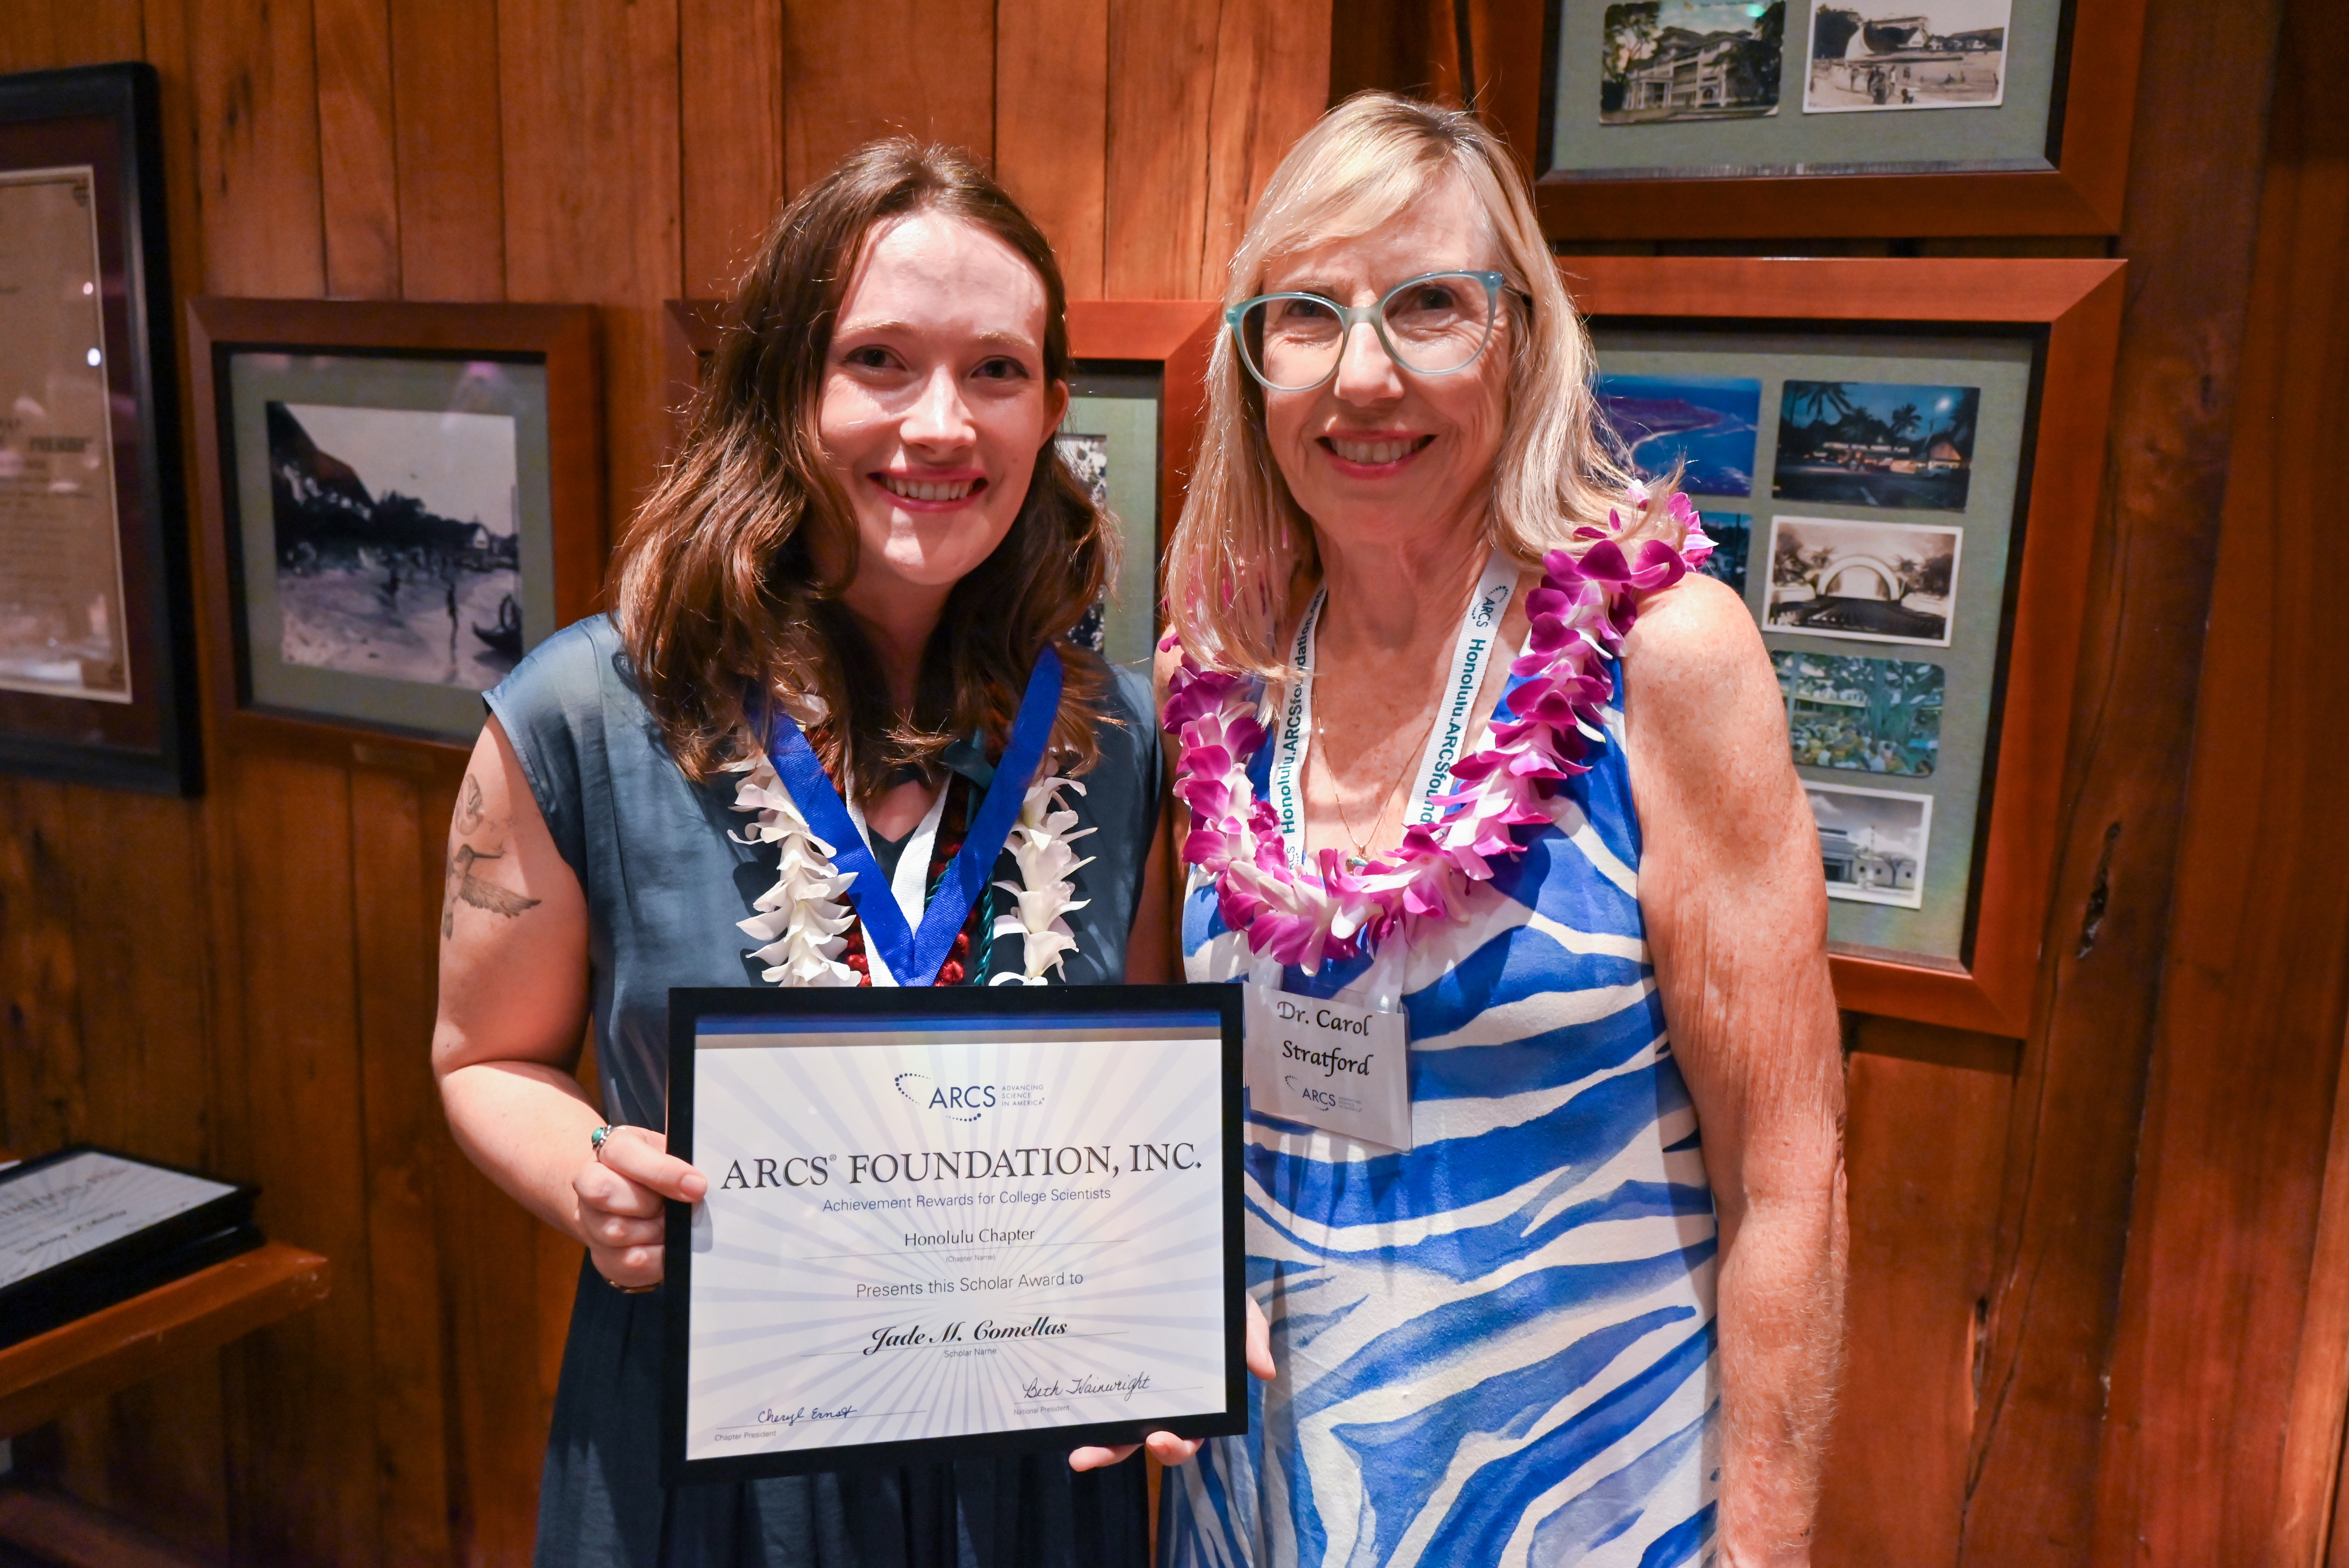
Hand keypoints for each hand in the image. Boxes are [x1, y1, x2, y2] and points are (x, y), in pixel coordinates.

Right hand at [572, 1124, 707, 1288]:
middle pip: (604, 1194)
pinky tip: (665, 1246)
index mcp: (610, 1150)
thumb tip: (696, 1185)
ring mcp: (590, 1223)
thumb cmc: (653, 1171)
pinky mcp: (602, 1257)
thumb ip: (679, 1161)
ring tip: (669, 1225)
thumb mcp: (666, 1153)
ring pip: (616, 1232)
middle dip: (648, 1203)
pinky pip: (626, 1264)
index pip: (622, 1153)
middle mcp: (589, 1185)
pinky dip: (654, 1259)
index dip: (661, 1171)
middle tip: (670, 1207)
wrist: (626, 1195)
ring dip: (654, 1232)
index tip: (696, 1186)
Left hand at [1068, 1292, 1274, 1470]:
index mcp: (1196, 1400)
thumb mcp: (1237, 1312)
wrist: (1184, 1267)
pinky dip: (1077, 1411)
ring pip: (1113, 1431)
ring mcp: (1132, 1390)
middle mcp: (1162, 1403)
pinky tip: (1059, 1412)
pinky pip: (1091, 1397)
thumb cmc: (1215, 1298)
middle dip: (1118, 1452)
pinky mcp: (1107, 1371)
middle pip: (1141, 1442)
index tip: (1159, 1438)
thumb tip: (1264, 1371)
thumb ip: (1251, 1335)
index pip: (1188, 1435)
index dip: (1174, 1445)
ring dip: (1096, 1448)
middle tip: (1094, 1453)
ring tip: (1078, 1456)